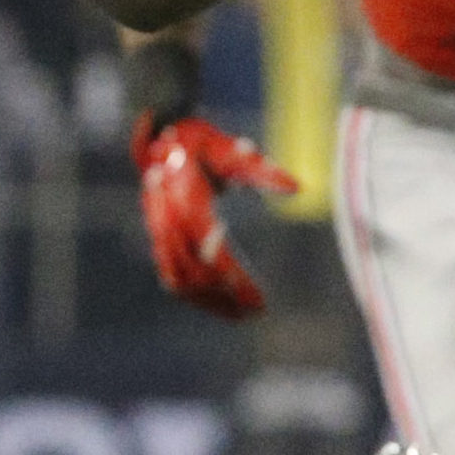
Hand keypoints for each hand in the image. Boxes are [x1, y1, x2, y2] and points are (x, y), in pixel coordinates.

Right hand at [134, 114, 295, 318]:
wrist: (158, 138)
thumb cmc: (201, 143)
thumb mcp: (229, 149)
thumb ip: (259, 168)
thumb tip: (298, 188)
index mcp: (185, 199)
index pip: (209, 250)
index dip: (232, 277)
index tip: (257, 299)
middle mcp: (166, 219)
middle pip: (193, 271)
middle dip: (224, 296)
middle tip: (256, 312)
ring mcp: (158, 231)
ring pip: (178, 279)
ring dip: (208, 301)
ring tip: (241, 316)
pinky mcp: (156, 238)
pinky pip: (170, 274)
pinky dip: (192, 295)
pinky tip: (218, 306)